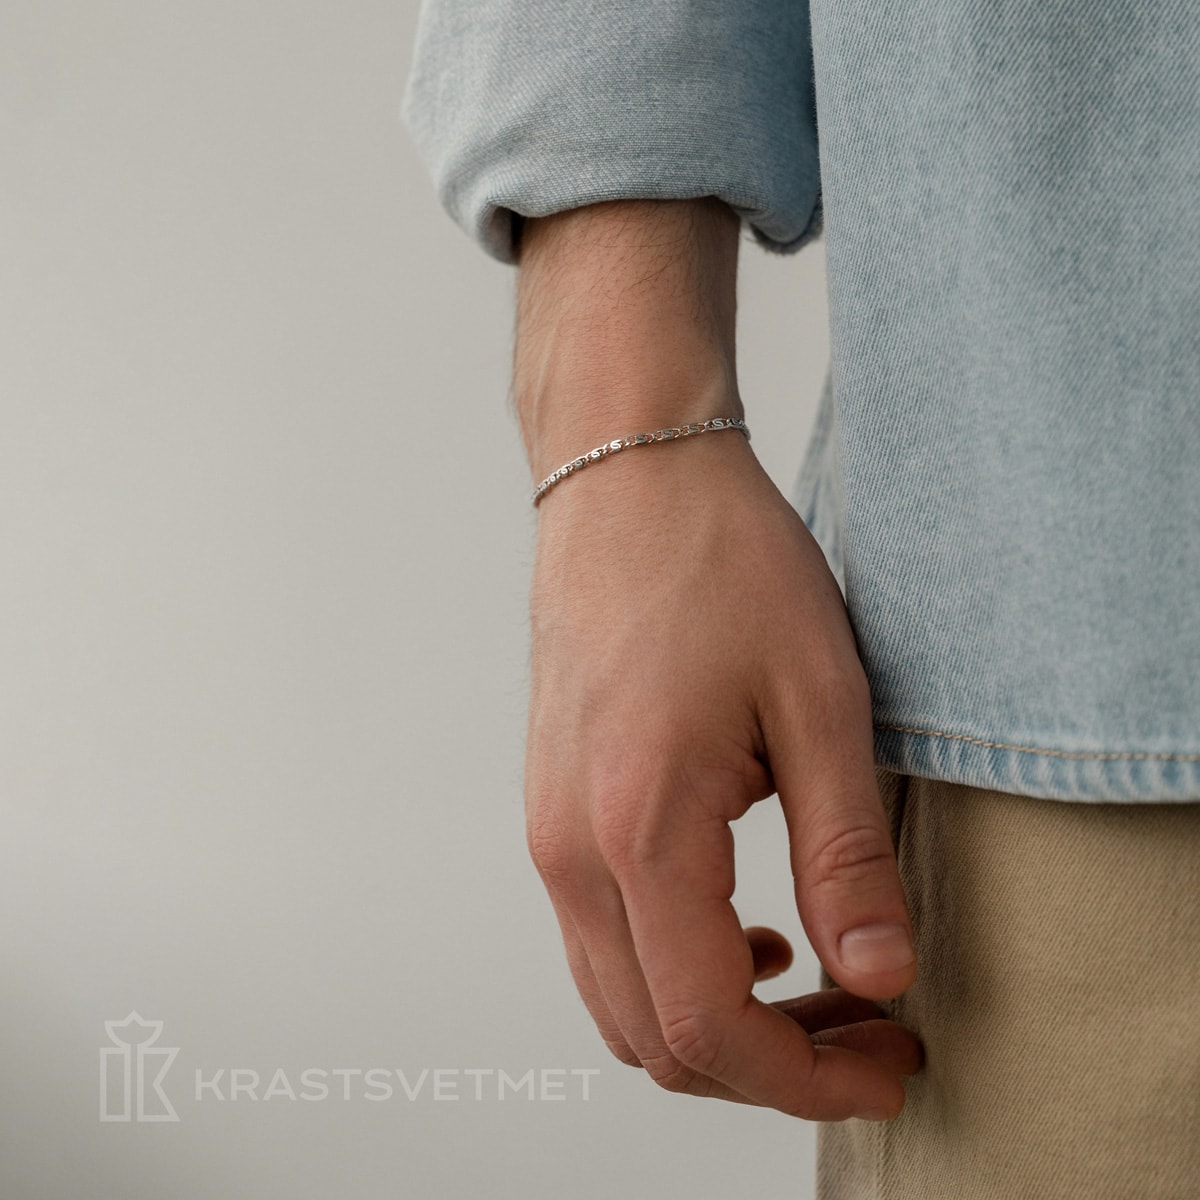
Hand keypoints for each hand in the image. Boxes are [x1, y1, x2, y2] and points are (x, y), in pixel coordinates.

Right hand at [523, 430, 920, 1120]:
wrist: (630, 482)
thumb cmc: (720, 564)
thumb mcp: (818, 701)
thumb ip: (846, 854)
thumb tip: (882, 975)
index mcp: (637, 828)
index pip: (708, 1027)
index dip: (807, 1077)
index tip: (890, 1059)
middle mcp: (569, 848)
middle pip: (654, 1038)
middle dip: (768, 1067)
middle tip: (871, 1031)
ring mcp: (548, 829)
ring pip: (620, 999)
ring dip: (718, 1024)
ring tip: (816, 985)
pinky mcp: (553, 806)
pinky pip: (600, 937)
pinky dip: (673, 971)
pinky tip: (744, 926)